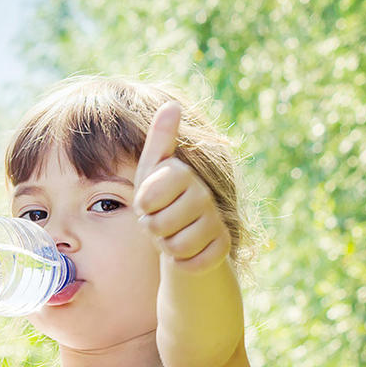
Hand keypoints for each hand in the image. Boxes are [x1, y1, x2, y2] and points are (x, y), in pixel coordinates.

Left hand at [133, 102, 230, 273]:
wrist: (183, 237)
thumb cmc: (160, 200)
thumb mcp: (151, 172)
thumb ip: (159, 140)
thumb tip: (172, 104)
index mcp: (182, 173)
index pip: (148, 195)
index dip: (143, 205)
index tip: (147, 202)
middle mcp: (203, 193)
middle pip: (159, 224)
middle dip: (152, 229)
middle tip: (160, 222)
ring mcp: (215, 220)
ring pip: (176, 246)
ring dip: (167, 246)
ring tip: (172, 235)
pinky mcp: (222, 246)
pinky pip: (194, 262)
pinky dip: (184, 263)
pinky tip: (188, 251)